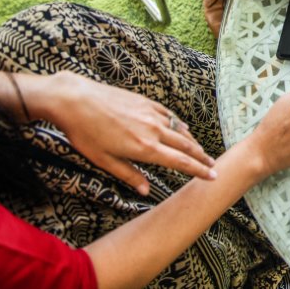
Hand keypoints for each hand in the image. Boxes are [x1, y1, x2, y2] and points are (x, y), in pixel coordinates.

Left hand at [25, 71, 216, 194]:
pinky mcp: (145, 102)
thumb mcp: (104, 160)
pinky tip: (183, 128)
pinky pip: (169, 115)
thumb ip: (129, 174)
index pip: (180, 162)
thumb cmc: (85, 133)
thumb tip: (146, 190)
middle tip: (214, 164)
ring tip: (200, 150)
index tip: (212, 176)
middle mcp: (153, 130)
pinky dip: (179, 124)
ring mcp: (151, 114)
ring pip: (179, 129)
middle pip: (186, 146)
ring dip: (192, 142)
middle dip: (202, 157)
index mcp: (145, 148)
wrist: (75, 100)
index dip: (199, 171)